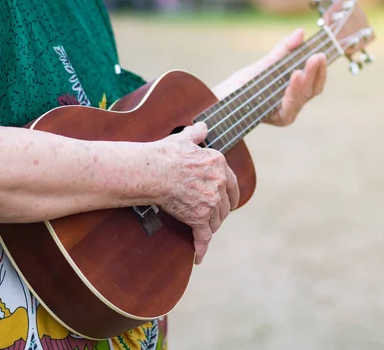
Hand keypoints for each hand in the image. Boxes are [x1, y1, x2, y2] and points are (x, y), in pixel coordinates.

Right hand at [151, 122, 239, 264]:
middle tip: (210, 218)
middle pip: (224, 206)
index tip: (228, 203)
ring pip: (215, 221)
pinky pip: (203, 237)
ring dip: (209, 228)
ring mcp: (211, 201)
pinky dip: (201, 248)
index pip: (232, 184)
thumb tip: (203, 126)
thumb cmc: (164, 154)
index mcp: (219, 163)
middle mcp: (219, 182)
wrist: (151, 171)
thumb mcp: (183, 139)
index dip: (230, 196)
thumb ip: (196, 134)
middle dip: (218, 213)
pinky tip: (199, 257)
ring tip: (201, 232)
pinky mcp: (199, 217)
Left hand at [214, 29, 327, 126]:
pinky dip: (294, 91)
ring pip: (303, 98)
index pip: (314, 84)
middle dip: (317, 72)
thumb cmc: (241, 85)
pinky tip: (296, 75)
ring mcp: (284, 114)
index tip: (323, 52)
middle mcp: (291, 106)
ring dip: (308, 79)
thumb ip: (284, 50)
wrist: (218, 99)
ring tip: (309, 61)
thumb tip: (301, 32)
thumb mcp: (265, 64)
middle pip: (312, 91)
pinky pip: (289, 107)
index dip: (321, 69)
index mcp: (292, 95)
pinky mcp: (275, 120)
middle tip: (319, 55)